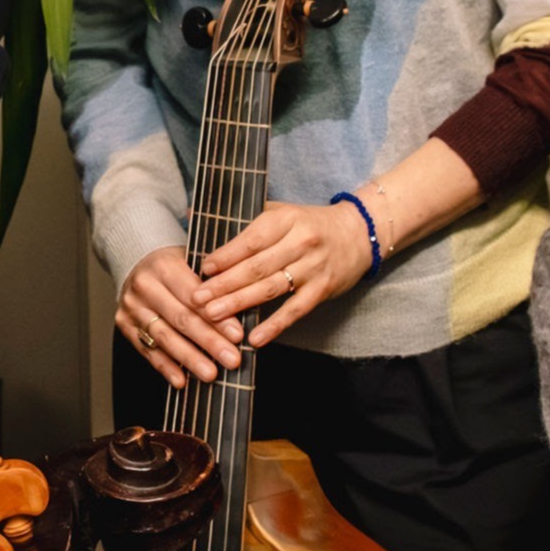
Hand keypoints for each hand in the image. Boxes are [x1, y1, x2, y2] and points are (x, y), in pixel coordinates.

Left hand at [117, 200, 373, 386]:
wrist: (359, 233)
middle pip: (256, 267)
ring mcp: (313, 268)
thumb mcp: (279, 212)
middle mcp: (300, 242)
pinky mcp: (323, 290)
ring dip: (240, 303)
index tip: (202, 269)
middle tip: (197, 299)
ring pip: (271, 288)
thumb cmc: (309, 224)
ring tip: (213, 316)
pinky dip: (275, 325)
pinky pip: (295, 310)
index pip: (251, 240)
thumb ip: (239, 218)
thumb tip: (190, 214)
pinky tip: (255, 338)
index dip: (226, 256)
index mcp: (285, 220)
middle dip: (224, 284)